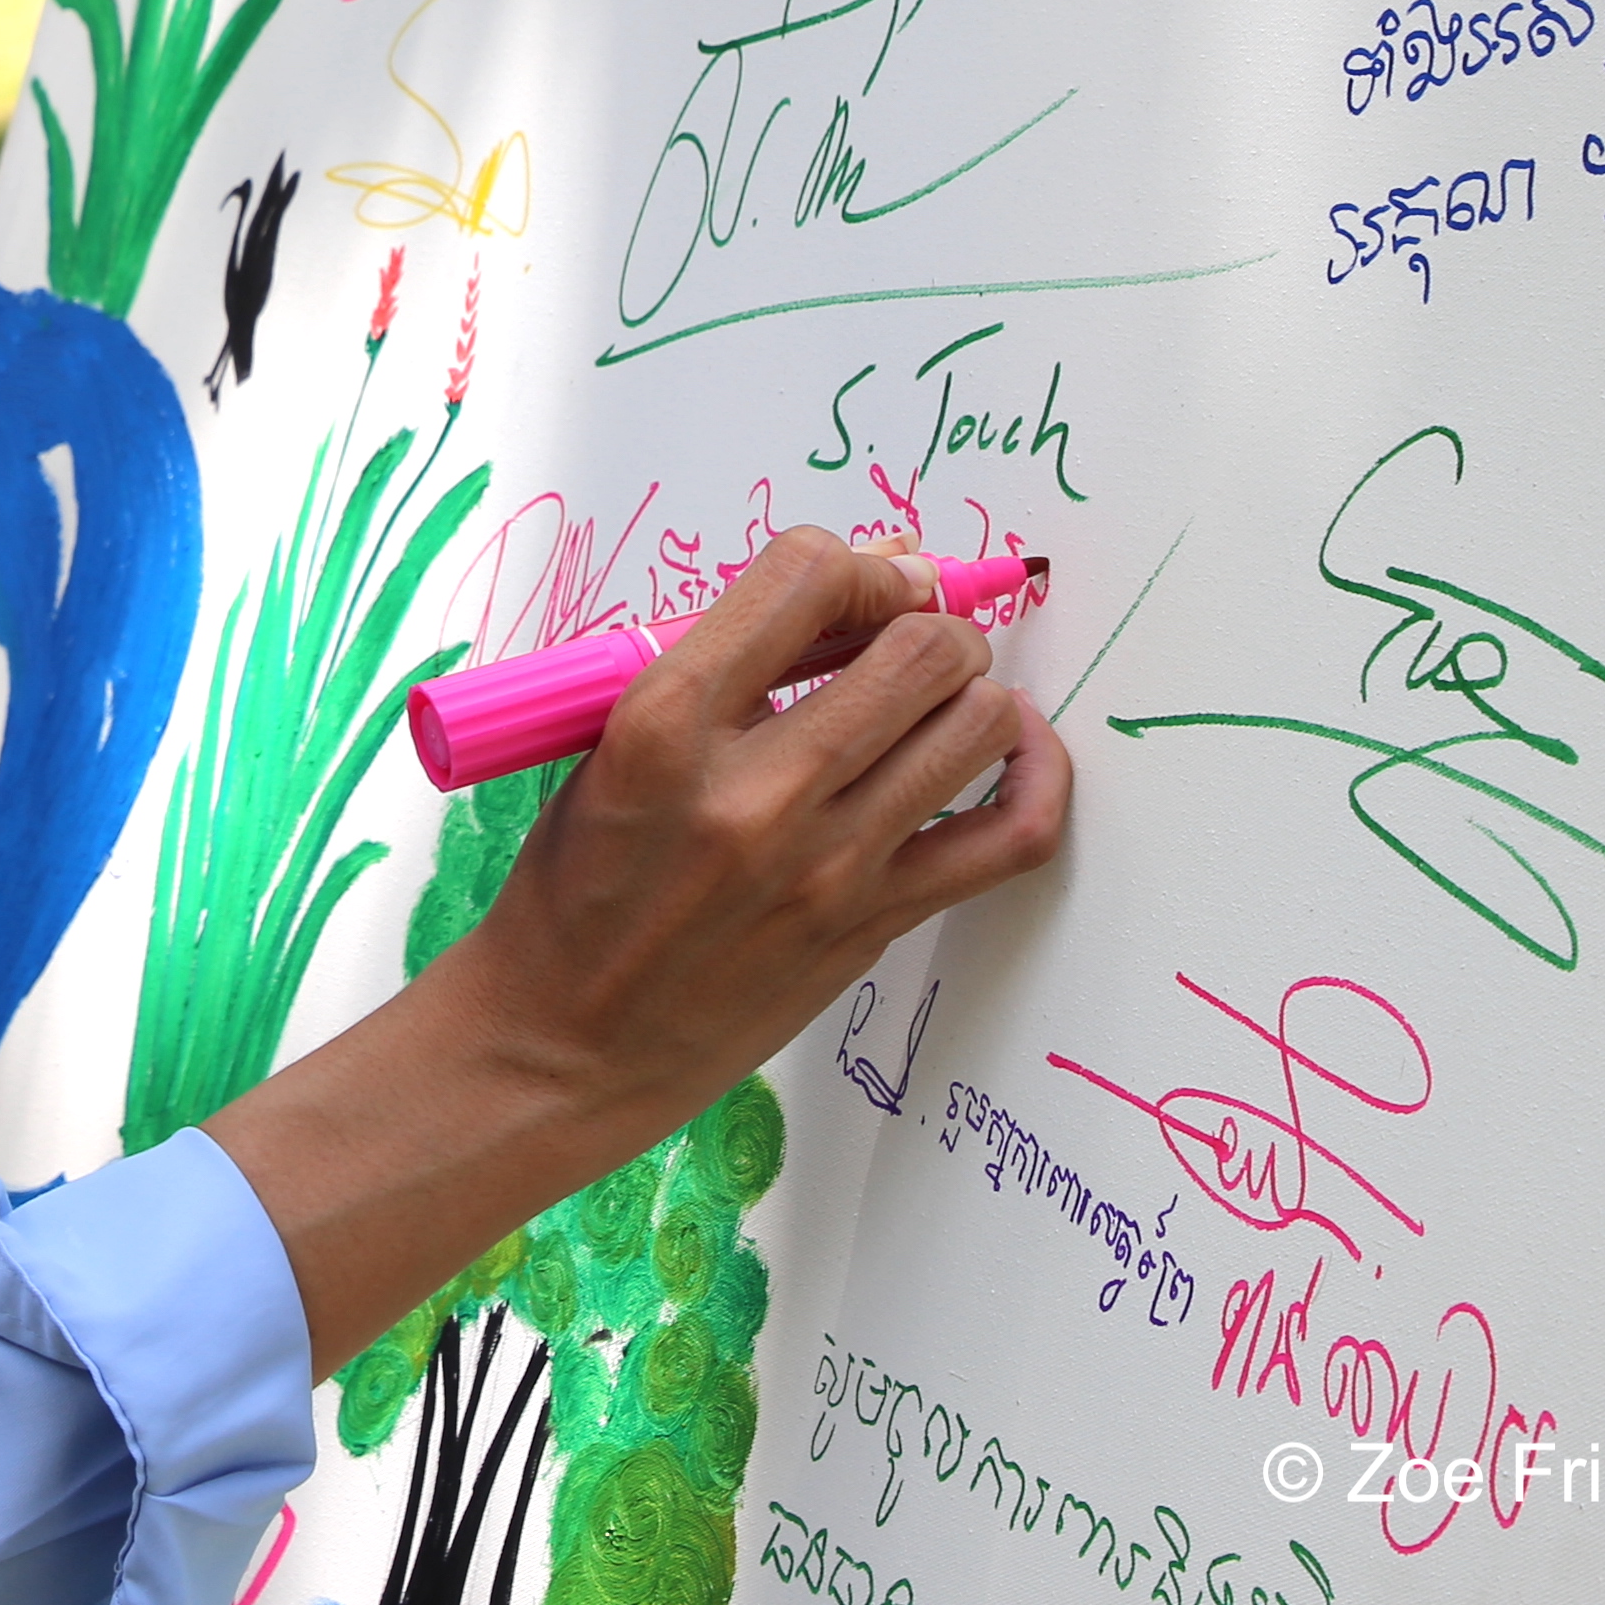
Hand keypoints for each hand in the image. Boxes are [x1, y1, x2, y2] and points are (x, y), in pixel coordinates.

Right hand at [201, 530, 1069, 1368]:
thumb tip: (865, 588)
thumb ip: (725, 666)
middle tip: (898, 643)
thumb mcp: (608, 744)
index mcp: (664, 725)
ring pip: (978, 721)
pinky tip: (1013, 749)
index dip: (854, 564)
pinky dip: (1036, 775)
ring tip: (933, 700)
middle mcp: (758, 790)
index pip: (805, 578)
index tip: (860, 585)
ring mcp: (829, 864)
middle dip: (923, 622)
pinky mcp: (876, 923)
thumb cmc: (579, 884)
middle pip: (918, 647)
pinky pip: (1012, 833)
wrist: (568, 1040)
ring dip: (968, 689)